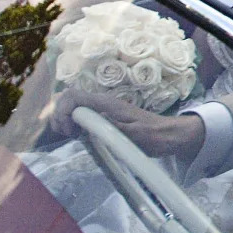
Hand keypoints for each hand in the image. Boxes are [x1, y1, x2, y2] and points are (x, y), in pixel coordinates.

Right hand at [51, 88, 205, 161]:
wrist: (171, 135)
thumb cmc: (156, 135)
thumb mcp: (136, 134)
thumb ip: (114, 127)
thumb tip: (93, 120)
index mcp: (107, 103)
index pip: (73, 96)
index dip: (63, 110)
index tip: (70, 130)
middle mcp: (103, 103)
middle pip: (69, 99)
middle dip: (61, 115)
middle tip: (69, 134)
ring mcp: (104, 110)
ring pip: (74, 107)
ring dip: (67, 120)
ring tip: (73, 136)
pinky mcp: (106, 118)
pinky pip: (83, 116)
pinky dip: (76, 125)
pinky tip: (81, 137)